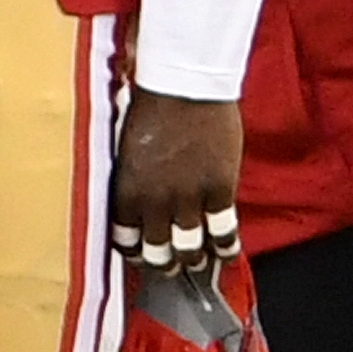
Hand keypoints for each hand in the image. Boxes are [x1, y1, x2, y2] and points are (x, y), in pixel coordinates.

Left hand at [108, 86, 244, 267]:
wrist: (185, 85)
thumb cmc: (151, 107)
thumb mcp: (127, 150)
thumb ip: (133, 181)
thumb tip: (137, 200)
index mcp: (127, 192)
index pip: (125, 240)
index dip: (133, 252)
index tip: (140, 254)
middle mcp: (154, 203)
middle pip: (157, 251)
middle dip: (163, 264)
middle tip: (169, 267)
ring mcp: (189, 199)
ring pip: (190, 247)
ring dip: (193, 260)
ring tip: (197, 263)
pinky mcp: (220, 190)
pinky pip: (224, 230)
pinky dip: (226, 245)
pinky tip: (227, 252)